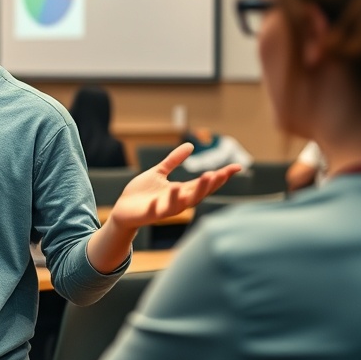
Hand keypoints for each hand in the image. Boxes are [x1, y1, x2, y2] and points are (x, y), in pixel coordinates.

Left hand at [109, 143, 240, 229]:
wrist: (123, 210)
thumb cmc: (142, 193)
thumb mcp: (159, 172)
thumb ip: (173, 160)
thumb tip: (191, 146)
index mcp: (181, 191)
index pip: (204, 183)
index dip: (221, 176)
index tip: (237, 167)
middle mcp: (176, 201)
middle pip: (197, 194)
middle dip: (208, 186)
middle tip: (218, 174)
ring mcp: (163, 208)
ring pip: (181, 204)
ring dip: (189, 194)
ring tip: (200, 180)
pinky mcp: (149, 213)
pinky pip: (157, 210)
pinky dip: (163, 203)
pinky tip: (170, 191)